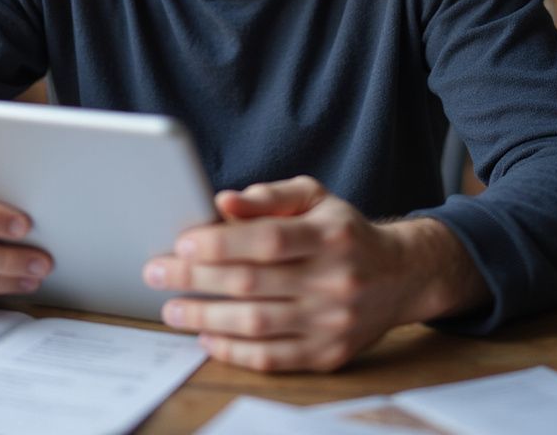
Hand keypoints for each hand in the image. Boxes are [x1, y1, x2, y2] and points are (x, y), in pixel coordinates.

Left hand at [143, 175, 487, 372]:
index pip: (266, 240)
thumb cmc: (344, 230)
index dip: (220, 242)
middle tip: (156, 273)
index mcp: (328, 235)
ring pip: (257, 325)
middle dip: (195, 279)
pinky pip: (273, 359)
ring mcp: (332, 322)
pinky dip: (234, 351)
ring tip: (172, 308)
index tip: (181, 242)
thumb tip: (224, 202)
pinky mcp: (329, 354)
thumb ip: (268, 197)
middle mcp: (333, 280)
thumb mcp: (314, 197)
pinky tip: (207, 337)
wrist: (400, 275)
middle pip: (252, 283)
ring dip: (205, 317)